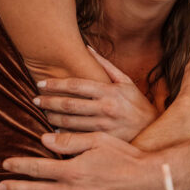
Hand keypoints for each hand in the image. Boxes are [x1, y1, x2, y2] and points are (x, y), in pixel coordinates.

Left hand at [0, 131, 162, 189]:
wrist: (149, 183)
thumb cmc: (124, 156)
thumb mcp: (98, 140)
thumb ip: (70, 140)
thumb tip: (44, 138)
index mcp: (72, 170)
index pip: (38, 167)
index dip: (19, 165)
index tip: (5, 164)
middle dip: (15, 189)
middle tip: (0, 187)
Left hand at [34, 48, 156, 140]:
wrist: (154, 132)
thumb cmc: (137, 105)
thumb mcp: (126, 82)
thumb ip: (105, 66)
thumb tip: (87, 47)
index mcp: (109, 91)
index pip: (75, 85)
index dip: (55, 84)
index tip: (40, 84)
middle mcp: (105, 108)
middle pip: (68, 104)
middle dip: (48, 101)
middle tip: (35, 99)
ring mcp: (104, 127)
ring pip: (69, 122)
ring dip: (52, 116)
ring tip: (42, 111)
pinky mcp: (103, 142)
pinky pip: (77, 138)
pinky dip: (62, 134)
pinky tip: (53, 130)